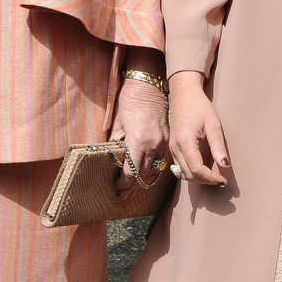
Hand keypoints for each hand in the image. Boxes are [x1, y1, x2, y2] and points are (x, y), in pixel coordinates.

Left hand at [110, 78, 168, 193]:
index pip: (131, 172)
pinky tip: (146, 178)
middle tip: (121, 197)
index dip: (123, 184)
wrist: (148, 83)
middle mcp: (153, 145)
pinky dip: (153, 172)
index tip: (116, 188)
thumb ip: (116, 142)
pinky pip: (161, 162)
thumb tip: (113, 158)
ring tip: (132, 192)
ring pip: (154, 171)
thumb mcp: (118, 122)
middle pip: (143, 176)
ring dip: (143, 183)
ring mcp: (162, 143)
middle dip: (131, 188)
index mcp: (138, 141)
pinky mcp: (167, 140)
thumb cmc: (130, 100)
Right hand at [167, 71, 229, 186]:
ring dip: (199, 179)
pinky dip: (192, 173)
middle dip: (206, 181)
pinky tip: (205, 169)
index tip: (224, 180)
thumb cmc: (199, 106)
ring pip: (183, 174)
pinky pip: (180, 168)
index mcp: (185, 141)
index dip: (211, 178)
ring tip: (215, 176)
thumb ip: (218, 146)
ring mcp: (172, 149)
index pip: (197, 169)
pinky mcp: (173, 148)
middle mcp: (175, 147)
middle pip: (189, 175)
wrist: (184, 95)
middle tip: (222, 180)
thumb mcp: (213, 124)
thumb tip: (225, 165)